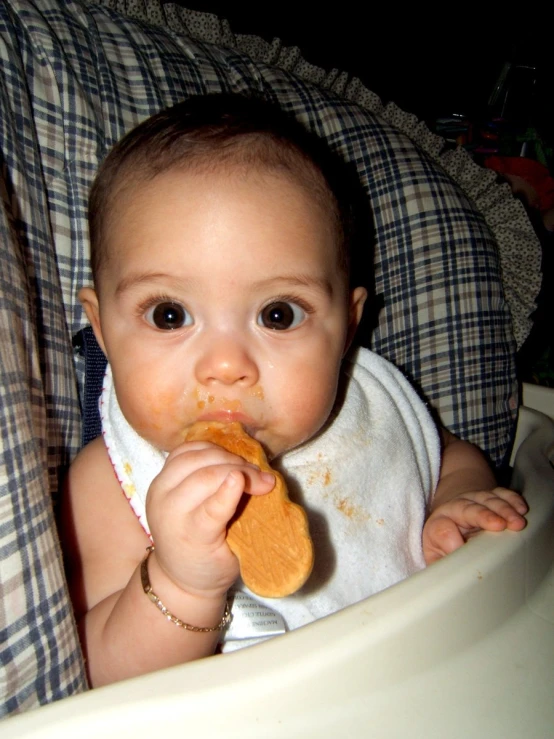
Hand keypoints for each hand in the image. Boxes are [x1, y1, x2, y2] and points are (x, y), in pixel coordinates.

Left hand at [145, 441, 274, 596]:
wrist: (177, 571)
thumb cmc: (212, 565)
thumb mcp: (234, 556)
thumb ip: (247, 522)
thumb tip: (265, 485)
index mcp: (188, 537)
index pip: (208, 512)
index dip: (227, 493)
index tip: (246, 479)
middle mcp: (167, 512)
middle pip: (203, 478)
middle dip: (238, 470)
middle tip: (264, 478)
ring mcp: (160, 490)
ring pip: (192, 458)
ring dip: (224, 456)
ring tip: (245, 467)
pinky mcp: (160, 476)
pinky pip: (184, 451)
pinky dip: (208, 449)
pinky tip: (225, 456)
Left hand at [423, 487, 527, 563]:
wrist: (455, 514)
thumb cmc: (445, 541)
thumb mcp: (436, 554)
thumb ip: (438, 564)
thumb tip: (445, 579)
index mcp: (438, 525)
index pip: (442, 529)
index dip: (452, 539)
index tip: (461, 548)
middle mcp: (455, 509)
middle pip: (467, 509)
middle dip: (483, 515)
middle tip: (499, 525)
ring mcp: (474, 500)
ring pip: (487, 500)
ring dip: (503, 510)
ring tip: (517, 523)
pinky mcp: (490, 496)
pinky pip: (501, 494)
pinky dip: (512, 500)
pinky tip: (521, 509)